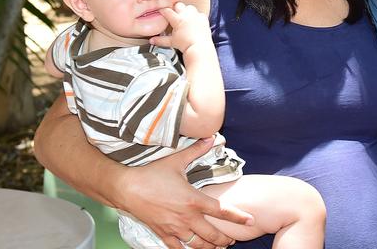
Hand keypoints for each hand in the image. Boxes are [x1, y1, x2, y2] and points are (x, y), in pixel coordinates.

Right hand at [113, 137, 252, 248]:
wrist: (126, 188)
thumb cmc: (151, 174)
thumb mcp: (176, 161)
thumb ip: (196, 151)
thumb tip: (212, 138)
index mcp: (194, 200)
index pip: (222, 211)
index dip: (238, 217)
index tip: (250, 220)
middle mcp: (187, 218)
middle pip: (213, 235)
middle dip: (225, 239)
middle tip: (231, 240)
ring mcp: (175, 228)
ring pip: (198, 245)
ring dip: (210, 248)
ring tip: (217, 247)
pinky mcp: (163, 234)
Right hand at [157, 1, 212, 53]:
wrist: (199, 47)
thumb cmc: (185, 45)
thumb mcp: (171, 42)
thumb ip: (160, 40)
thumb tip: (151, 41)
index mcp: (177, 20)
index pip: (167, 11)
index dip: (163, 10)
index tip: (161, 11)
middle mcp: (186, 15)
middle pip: (178, 5)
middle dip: (175, 9)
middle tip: (174, 15)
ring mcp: (196, 15)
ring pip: (189, 7)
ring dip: (186, 11)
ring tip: (185, 17)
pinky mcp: (203, 18)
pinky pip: (199, 13)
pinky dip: (197, 16)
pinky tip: (195, 21)